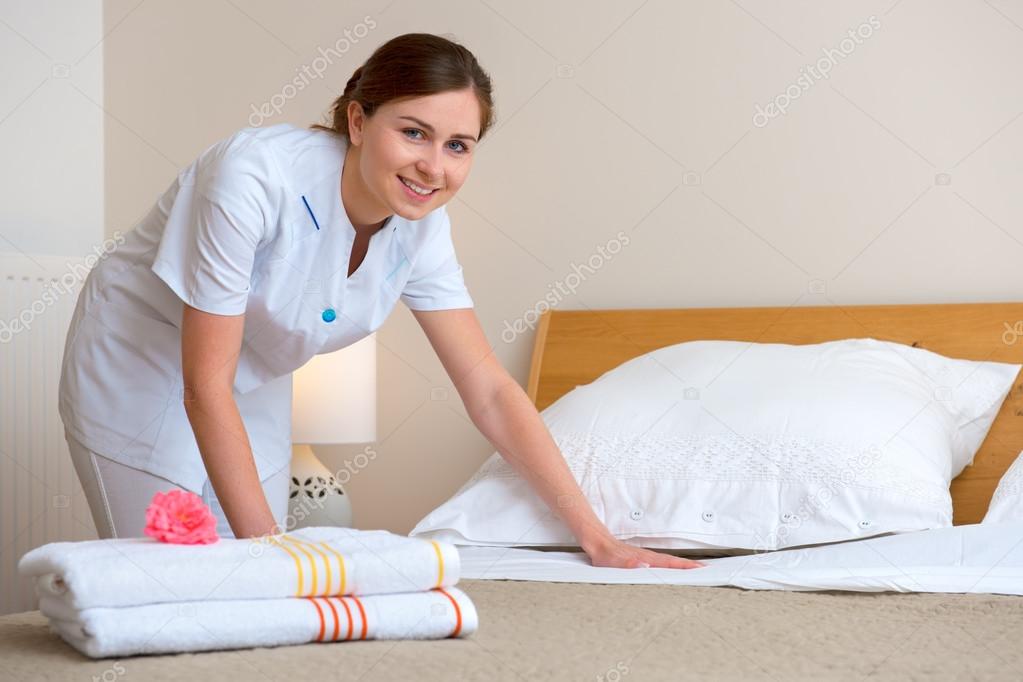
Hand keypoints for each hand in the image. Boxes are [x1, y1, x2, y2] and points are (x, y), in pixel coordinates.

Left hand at [583, 535, 704, 568]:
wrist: (597, 543)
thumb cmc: (605, 555)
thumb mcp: (612, 563)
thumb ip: (628, 564)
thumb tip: (644, 565)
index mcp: (645, 559)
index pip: (669, 563)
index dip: (684, 567)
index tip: (699, 569)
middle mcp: (648, 557)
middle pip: (674, 561)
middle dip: (691, 566)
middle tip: (707, 570)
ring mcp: (646, 557)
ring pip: (669, 561)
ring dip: (683, 565)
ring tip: (697, 569)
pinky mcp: (643, 558)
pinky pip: (662, 562)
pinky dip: (673, 565)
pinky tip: (676, 568)